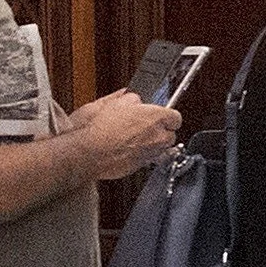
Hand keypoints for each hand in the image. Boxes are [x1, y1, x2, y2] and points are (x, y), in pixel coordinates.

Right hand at [66, 88, 184, 174]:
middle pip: (171, 135)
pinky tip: (125, 149)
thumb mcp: (114, 103)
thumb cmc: (100, 128)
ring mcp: (150, 154)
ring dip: (151, 144)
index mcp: (156, 117)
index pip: (176, 117)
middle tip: (144, 126)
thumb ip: (130, 99)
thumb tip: (133, 100)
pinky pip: (146, 159)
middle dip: (161, 131)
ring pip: (160, 149)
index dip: (166, 116)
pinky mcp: (140, 167)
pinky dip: (140, 155)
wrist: (90, 152)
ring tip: (133, 138)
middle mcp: (157, 137)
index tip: (158, 115)